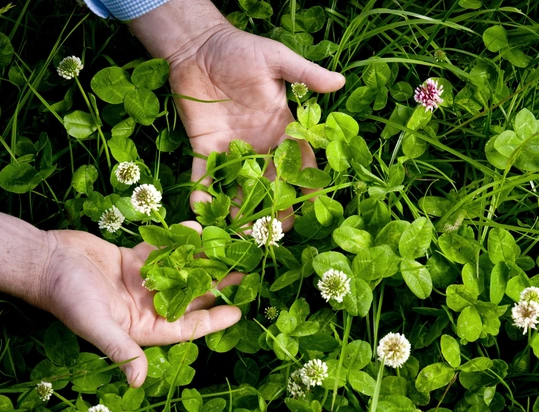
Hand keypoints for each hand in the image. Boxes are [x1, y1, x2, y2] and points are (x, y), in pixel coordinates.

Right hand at [0, 214, 240, 387]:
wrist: (44, 261)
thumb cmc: (68, 297)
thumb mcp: (96, 325)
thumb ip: (120, 350)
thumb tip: (137, 382)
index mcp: (141, 327)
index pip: (186, 327)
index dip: (213, 320)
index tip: (238, 312)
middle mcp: (145, 306)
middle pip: (189, 297)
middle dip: (216, 286)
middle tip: (244, 275)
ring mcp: (141, 282)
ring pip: (180, 271)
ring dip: (202, 261)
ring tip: (228, 249)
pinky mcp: (133, 259)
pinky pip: (163, 250)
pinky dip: (178, 241)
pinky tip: (197, 229)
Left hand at [129, 0, 345, 226]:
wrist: (199, 47)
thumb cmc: (241, 50)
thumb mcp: (276, 58)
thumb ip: (304, 74)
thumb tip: (339, 82)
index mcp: (282, 128)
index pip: (301, 161)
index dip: (309, 183)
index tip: (315, 204)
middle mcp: (259, 145)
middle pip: (273, 184)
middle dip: (277, 208)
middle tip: (279, 232)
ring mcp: (232, 150)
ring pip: (241, 188)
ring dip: (243, 211)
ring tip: (244, 235)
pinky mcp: (204, 148)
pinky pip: (204, 176)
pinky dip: (203, 193)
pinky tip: (202, 211)